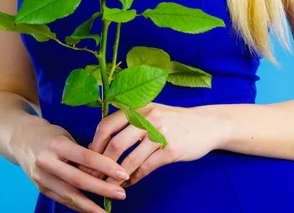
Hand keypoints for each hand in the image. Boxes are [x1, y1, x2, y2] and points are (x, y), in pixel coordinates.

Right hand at [14, 120, 128, 211]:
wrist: (22, 140)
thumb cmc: (51, 135)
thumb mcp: (66, 136)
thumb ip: (82, 152)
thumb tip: (104, 169)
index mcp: (56, 145)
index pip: (85, 157)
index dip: (105, 166)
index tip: (122, 172)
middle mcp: (47, 162)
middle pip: (78, 179)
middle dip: (102, 188)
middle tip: (121, 193)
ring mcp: (41, 178)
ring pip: (69, 194)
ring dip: (90, 205)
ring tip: (108, 210)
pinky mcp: (40, 189)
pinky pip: (62, 199)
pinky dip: (78, 206)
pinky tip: (91, 209)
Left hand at [83, 102, 222, 188]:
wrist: (206, 124)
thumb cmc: (173, 120)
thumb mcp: (151, 113)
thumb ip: (129, 122)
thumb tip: (99, 142)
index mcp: (139, 107)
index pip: (107, 125)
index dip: (94, 144)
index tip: (87, 159)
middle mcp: (147, 118)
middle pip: (115, 144)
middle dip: (100, 164)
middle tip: (92, 177)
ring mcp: (159, 133)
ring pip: (129, 159)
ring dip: (115, 176)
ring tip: (107, 186)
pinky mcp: (170, 150)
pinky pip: (145, 168)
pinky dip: (133, 179)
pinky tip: (127, 185)